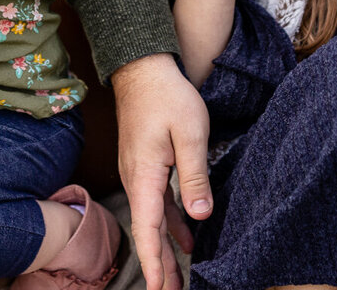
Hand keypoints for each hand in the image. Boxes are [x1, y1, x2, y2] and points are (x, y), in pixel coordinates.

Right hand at [114, 53, 211, 289]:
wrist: (142, 67)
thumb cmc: (167, 96)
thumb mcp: (190, 134)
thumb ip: (194, 176)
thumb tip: (200, 217)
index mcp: (144, 175)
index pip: (147, 229)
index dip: (154, 262)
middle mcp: (136, 178)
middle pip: (147, 231)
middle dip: (160, 265)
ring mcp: (139, 172)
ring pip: (151, 218)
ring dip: (164, 248)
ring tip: (177, 278)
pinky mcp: (146, 165)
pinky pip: (156, 202)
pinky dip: (169, 224)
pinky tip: (185, 238)